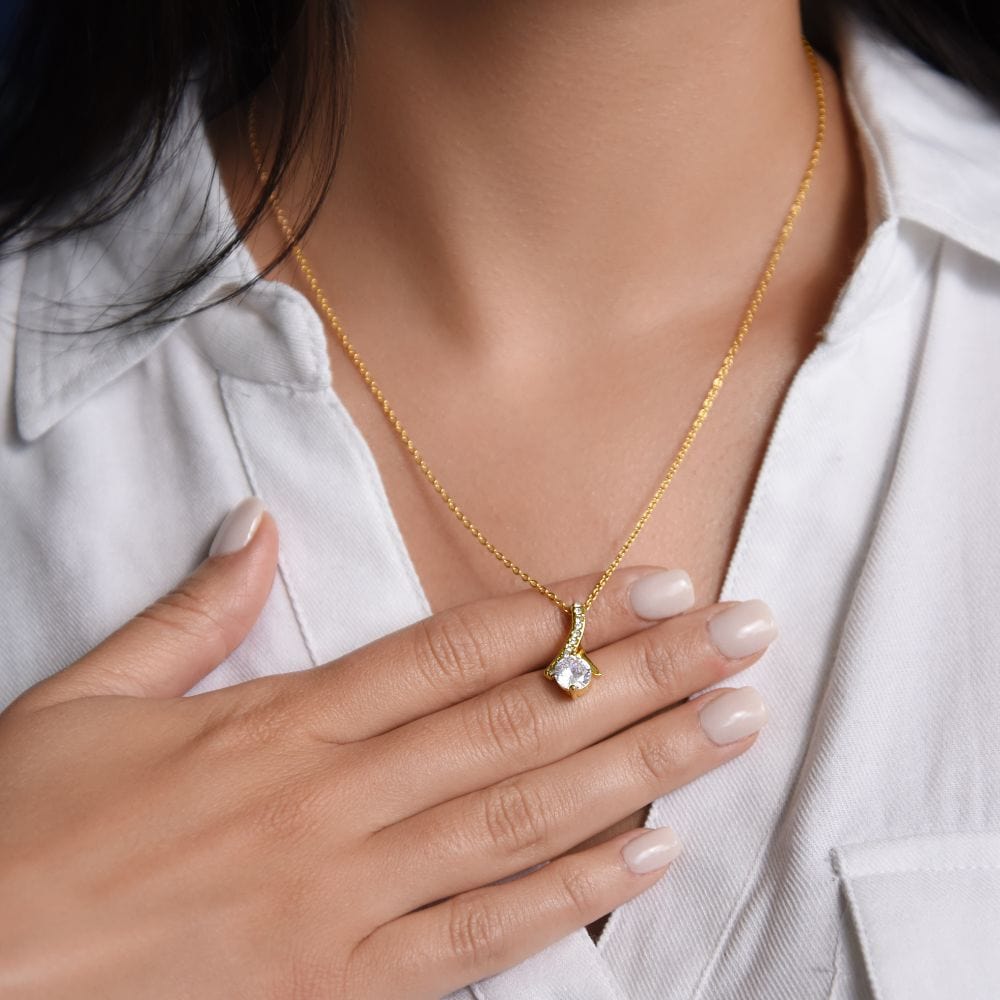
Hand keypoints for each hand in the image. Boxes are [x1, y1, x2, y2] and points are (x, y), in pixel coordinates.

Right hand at [0, 497, 774, 998]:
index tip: (649, 580)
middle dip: (642, 673)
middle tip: (739, 632)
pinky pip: (481, 939)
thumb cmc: (28, 832)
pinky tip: (652, 854)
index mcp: (280, 724)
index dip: (561, 613)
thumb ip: (192, 613)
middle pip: (520, 723)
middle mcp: (334, 803)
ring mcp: (347, 900)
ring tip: (730, 724)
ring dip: (639, 767)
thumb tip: (255, 527)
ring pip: (523, 819)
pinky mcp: (343, 988)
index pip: (453, 652)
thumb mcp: (87, 698)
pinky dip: (572, 896)